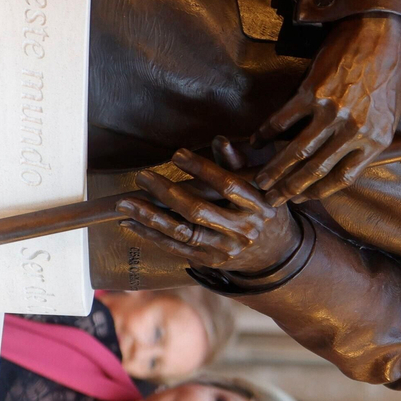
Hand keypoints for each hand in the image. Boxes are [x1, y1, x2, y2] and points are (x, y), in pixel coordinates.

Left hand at [119, 140, 301, 273]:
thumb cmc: (263, 211)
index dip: (202, 169)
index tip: (176, 155)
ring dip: (150, 216)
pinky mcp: (210, 261)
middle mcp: (242, 230)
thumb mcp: (260, 188)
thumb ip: (237, 164)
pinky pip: (175, 247)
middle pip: (198, 210)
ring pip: (182, 231)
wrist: (276, 254)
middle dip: (167, 193)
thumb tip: (219, 140)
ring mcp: (224, 249)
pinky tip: (131, 222)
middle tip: (143, 176)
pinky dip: (151, 235)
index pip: (227, 185)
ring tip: (125, 201)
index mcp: (258, 206)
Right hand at [253, 13, 400, 201]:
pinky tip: (256, 141)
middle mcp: (354, 130)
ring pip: (296, 151)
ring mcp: (332, 111)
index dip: (319, 192)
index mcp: (376, 140)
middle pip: (315, 169)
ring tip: (260, 180)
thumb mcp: (389, 115)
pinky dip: (266, 133)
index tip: (302, 198)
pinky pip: (283, 119)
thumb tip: (343, 164)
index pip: (343, 178)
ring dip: (274, 169)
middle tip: (272, 200)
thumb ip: (368, 142)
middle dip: (290, 189)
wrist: (380, 32)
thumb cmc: (387, 73)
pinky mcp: (312, 92)